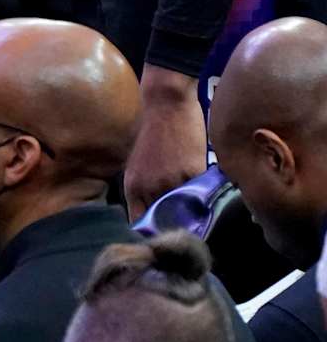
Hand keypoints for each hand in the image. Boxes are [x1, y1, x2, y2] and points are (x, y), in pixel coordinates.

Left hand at [125, 64, 207, 219]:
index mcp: (133, 186)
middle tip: (185, 228)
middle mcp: (149, 188)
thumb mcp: (138, 164)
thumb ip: (144, 190)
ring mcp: (171, 181)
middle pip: (164, 221)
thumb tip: (155, 214)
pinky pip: (203, 193)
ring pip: (186, 210)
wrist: (166, 104)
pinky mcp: (193, 172)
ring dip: (194, 212)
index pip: (138, 223)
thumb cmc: (152, 132)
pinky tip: (209, 193)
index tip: (161, 236)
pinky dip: (207, 194)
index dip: (150, 232)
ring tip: (200, 212)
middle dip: (174, 225)